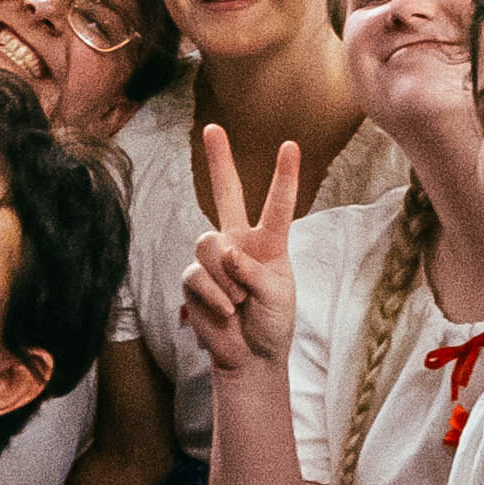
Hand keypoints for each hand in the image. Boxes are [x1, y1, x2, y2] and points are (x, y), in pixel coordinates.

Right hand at [180, 121, 312, 371]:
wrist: (250, 356)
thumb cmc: (272, 322)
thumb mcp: (277, 294)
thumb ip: (254, 269)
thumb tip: (227, 252)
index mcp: (268, 242)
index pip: (277, 205)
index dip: (284, 177)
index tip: (289, 145)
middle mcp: (238, 242)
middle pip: (225, 193)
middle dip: (219, 160)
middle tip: (213, 128)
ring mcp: (214, 260)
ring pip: (208, 243)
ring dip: (225, 277)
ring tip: (239, 301)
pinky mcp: (194, 281)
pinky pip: (197, 276)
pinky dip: (214, 295)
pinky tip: (225, 311)